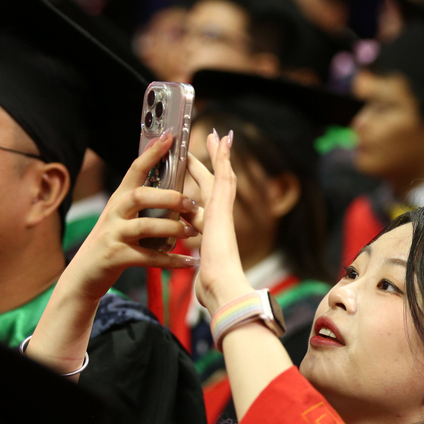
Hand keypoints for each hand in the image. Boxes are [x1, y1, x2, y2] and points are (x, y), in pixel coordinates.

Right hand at [62, 132, 199, 302]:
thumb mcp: (121, 218)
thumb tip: (171, 190)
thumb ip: (141, 205)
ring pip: (146, 226)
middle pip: (140, 196)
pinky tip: (190, 262)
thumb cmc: (111, 243)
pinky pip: (148, 257)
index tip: (170, 136)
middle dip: (169, 197)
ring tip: (193, 232)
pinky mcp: (116, 257)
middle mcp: (114, 213)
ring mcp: (113, 235)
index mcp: (119, 199)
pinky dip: (171, 260)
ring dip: (173, 228)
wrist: (84, 274)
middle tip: (192, 203)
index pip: (135, 170)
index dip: (152, 153)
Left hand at [194, 129, 253, 311]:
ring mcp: (224, 212)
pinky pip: (224, 178)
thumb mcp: (204, 269)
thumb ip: (204, 265)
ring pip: (224, 177)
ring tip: (218, 135)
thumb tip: (203, 278)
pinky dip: (224, 159)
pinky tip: (223, 142)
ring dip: (221, 156)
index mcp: (213, 229)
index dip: (204, 181)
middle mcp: (221, 218)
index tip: (199, 168)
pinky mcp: (223, 209)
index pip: (208, 199)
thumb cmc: (214, 286)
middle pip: (219, 183)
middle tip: (214, 140)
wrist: (223, 288)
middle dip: (216, 162)